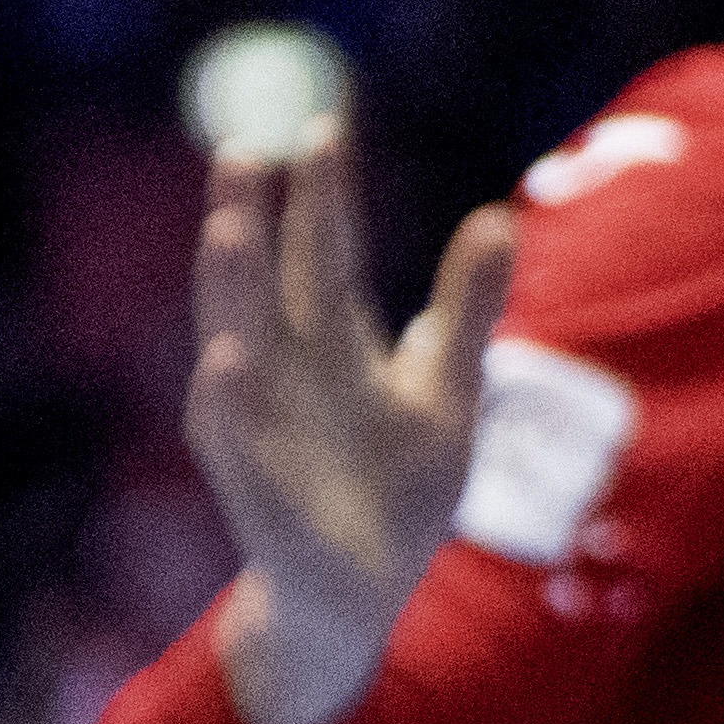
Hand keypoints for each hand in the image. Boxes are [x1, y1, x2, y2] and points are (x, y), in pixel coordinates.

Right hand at [186, 132, 512, 723]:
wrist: (365, 596)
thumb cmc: (400, 486)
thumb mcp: (451, 388)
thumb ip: (467, 308)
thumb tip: (496, 217)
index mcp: (334, 349)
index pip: (323, 257)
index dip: (323, 198)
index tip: (323, 126)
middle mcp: (286, 379)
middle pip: (265, 284)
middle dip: (253, 220)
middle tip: (245, 150)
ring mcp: (265, 433)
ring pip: (236, 347)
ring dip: (229, 290)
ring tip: (228, 227)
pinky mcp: (261, 496)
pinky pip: (238, 446)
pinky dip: (231, 403)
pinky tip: (227, 357)